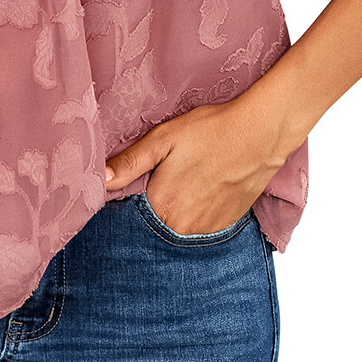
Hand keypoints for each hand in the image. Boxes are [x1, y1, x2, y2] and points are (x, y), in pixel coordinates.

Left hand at [103, 89, 300, 236]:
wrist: (261, 133)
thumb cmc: (211, 131)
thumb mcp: (163, 139)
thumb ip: (130, 163)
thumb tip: (100, 180)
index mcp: (163, 207)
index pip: (131, 220)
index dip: (126, 206)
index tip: (127, 191)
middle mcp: (183, 228)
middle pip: (153, 228)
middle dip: (148, 211)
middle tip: (157, 182)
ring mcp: (207, 230)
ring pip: (177, 230)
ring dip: (172, 215)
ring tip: (180, 186)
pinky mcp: (225, 226)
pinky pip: (199, 229)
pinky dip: (193, 216)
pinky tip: (197, 192)